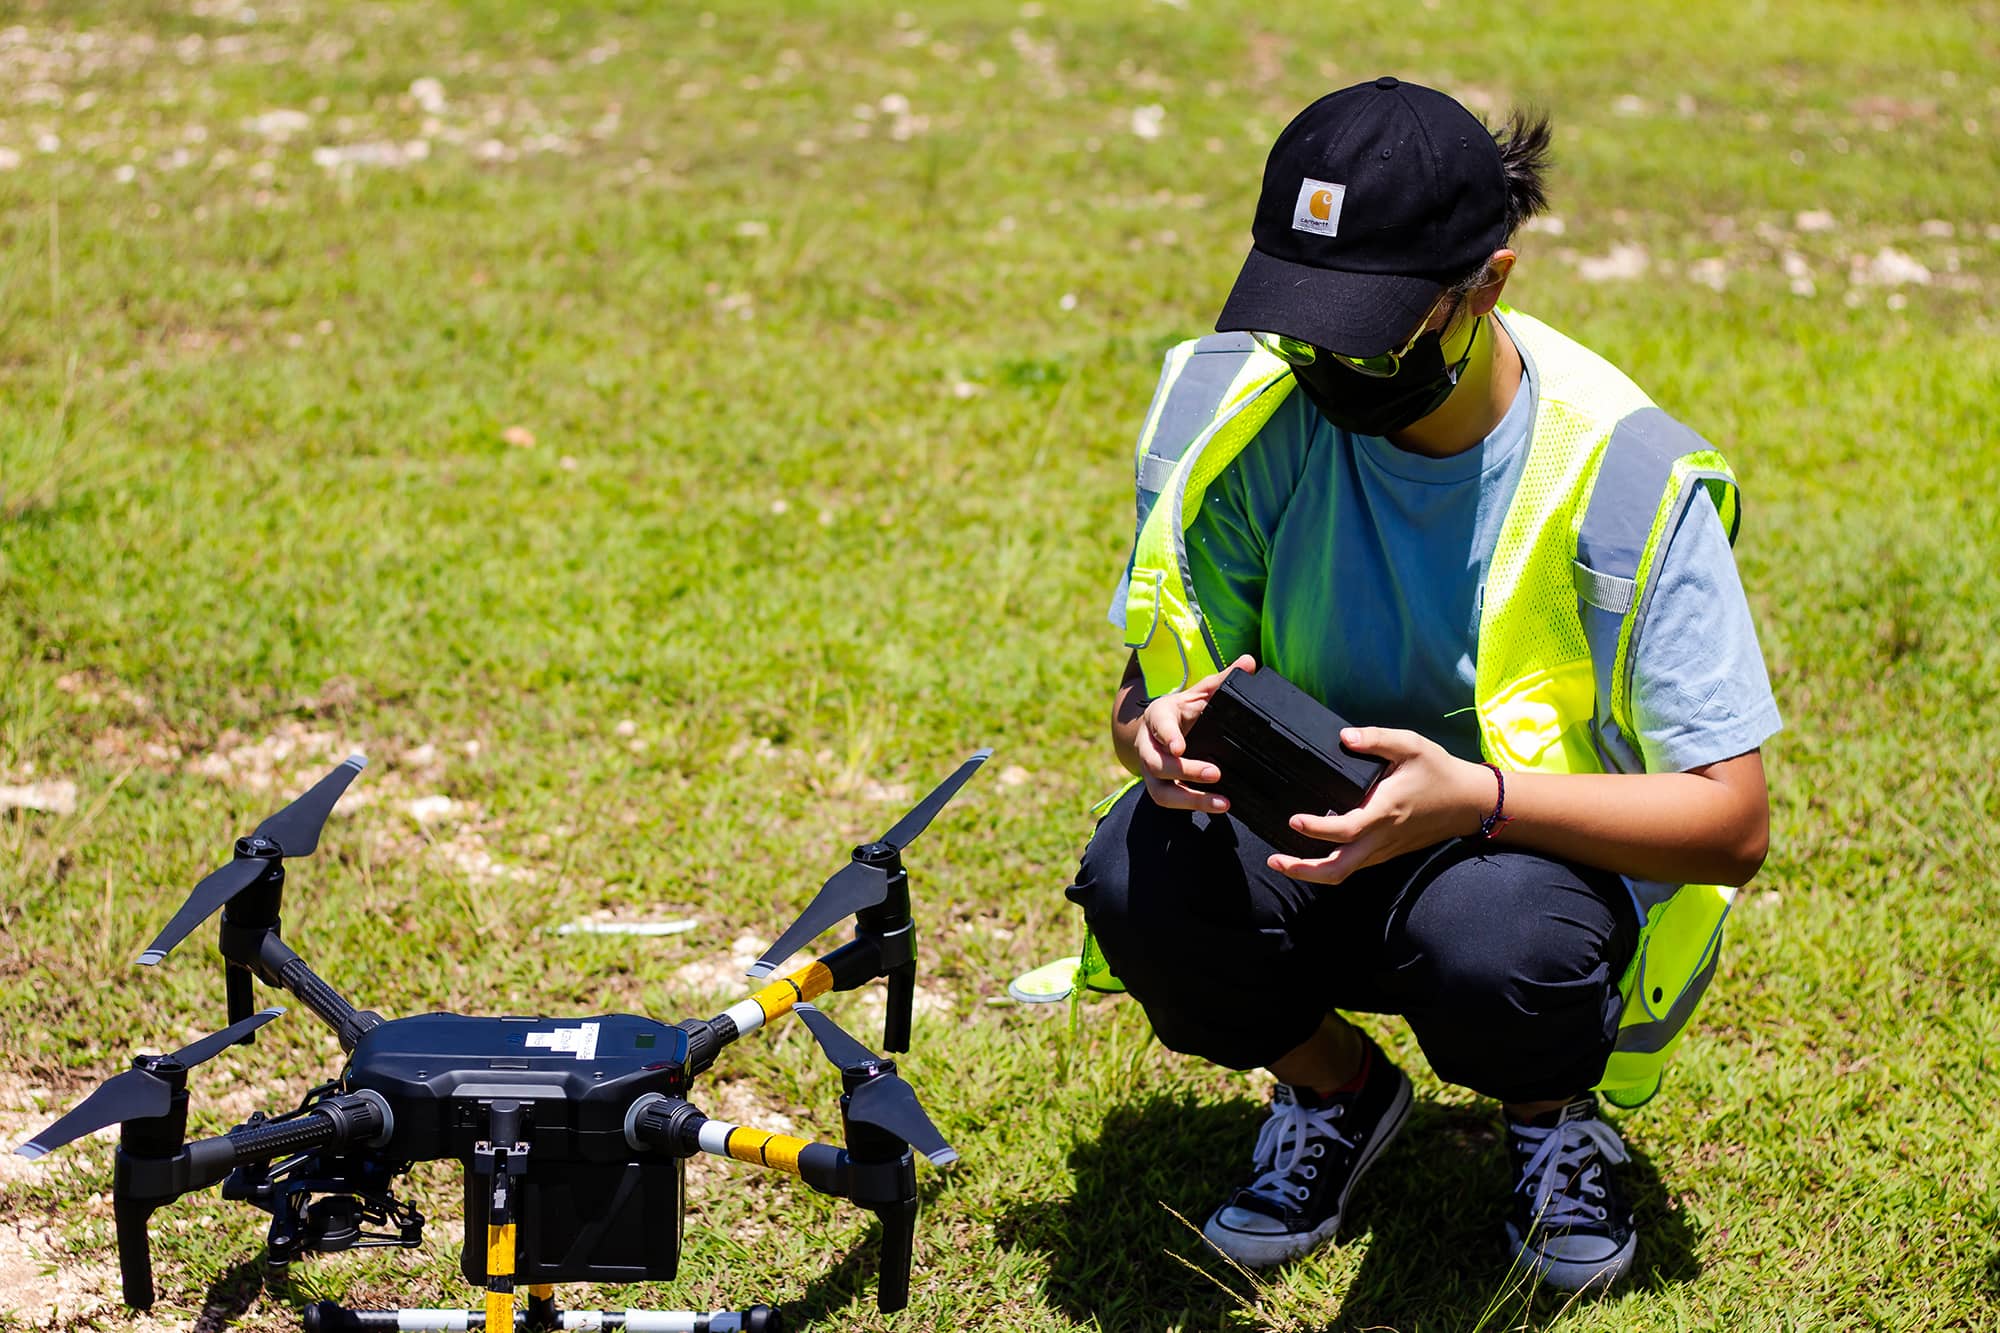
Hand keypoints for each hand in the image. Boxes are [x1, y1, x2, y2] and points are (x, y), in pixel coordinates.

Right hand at [1133, 655, 1257, 812]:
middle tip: (1216, 773)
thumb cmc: (1183, 711)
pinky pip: (1169, 803)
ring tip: (1223, 803)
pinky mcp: (1159, 788)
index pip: (1159, 725)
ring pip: (1161, 791)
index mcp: (1159, 716)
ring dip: (1190, 799)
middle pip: (1157, 763)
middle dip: (1185, 771)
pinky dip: (1193, 807)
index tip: (1180, 748)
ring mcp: (1152, 771)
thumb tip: (1249, 662)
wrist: (1158, 731)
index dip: (1167, 737)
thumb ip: (1221, 680)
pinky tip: (1219, 807)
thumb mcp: (1198, 693)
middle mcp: (1149, 746)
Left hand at [1269, 727, 1491, 883]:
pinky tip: (1310, 854)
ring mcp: (1384, 850)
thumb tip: (1345, 736)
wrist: (1469, 803)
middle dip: (1303, 870)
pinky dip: (1329, 865)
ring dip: (1312, 872)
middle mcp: (1382, 838)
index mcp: (1385, 811)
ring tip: (1281, 860)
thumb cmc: (1439, 772)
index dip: (1317, 829)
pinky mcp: (1386, 852)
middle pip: (1339, 869)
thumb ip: (1377, 738)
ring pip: (1344, 873)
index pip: (1345, 830)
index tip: (1293, 821)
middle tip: (1273, 859)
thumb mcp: (1411, 745)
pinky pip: (1354, 866)